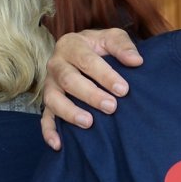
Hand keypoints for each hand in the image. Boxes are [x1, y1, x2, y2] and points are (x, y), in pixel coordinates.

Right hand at [41, 27, 143, 150]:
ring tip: (89, 123)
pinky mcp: (47, 102)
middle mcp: (56, 64)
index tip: (123, 90)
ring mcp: (49, 84)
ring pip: (53, 99)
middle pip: (69, 80)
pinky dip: (49, 132)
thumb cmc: (99, 46)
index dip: (105, 76)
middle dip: (90, 95)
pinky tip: (58, 144)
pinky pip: (44, 118)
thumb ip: (123, 46)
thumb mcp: (112, 37)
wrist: (80, 49)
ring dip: (70, 112)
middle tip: (112, 107)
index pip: (87, 61)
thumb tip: (136, 61)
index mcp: (71, 45)